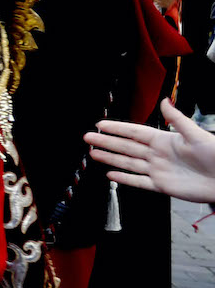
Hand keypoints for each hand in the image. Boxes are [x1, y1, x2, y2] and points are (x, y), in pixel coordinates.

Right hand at [88, 99, 214, 201]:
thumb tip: (164, 101)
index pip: (135, 132)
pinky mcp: (161, 186)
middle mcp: (158, 155)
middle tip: (88, 137)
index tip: (101, 124)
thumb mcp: (197, 135)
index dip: (118, 128)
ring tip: (93, 153)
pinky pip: (138, 182)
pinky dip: (124, 179)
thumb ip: (178, 120)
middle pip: (127, 147)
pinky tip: (111, 175)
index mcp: (165, 140)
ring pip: (128, 163)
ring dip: (110, 158)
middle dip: (107, 142)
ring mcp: (158, 170)